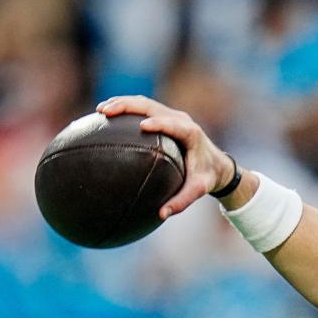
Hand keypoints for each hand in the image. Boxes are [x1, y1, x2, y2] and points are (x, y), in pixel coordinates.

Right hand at [96, 95, 238, 218]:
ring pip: (145, 103)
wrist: (218, 165)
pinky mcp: (166, 116)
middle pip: (152, 106)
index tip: (142, 126)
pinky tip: (106, 116)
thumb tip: (161, 214)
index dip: (159, 123)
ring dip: (122, 104)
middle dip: (128, 106)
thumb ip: (182, 202)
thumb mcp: (198, 190)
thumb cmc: (207, 178)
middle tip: (105, 112)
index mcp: (191, 133)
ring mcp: (173, 115)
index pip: (173, 124)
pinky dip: (126, 109)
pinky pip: (144, 108)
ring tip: (100, 111)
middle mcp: (181, 119)